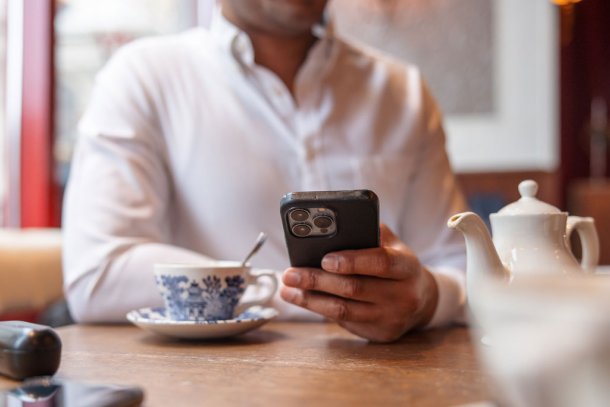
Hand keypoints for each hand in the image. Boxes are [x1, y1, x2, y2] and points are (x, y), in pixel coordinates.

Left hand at [280, 224, 438, 341]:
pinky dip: (319, 309)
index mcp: (407, 266)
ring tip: (287, 289)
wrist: (422, 300)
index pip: (380, 262)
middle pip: (354, 288)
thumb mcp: (393, 245)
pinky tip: (302, 299)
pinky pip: (344, 321)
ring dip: (310, 300)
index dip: (351, 260)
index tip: (324, 259)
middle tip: (290, 274)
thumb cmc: (396, 264)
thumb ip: (368, 234)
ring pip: (344, 310)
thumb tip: (329, 229)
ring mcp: (392, 317)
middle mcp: (403, 295)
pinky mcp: (380, 334)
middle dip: (317, 280)